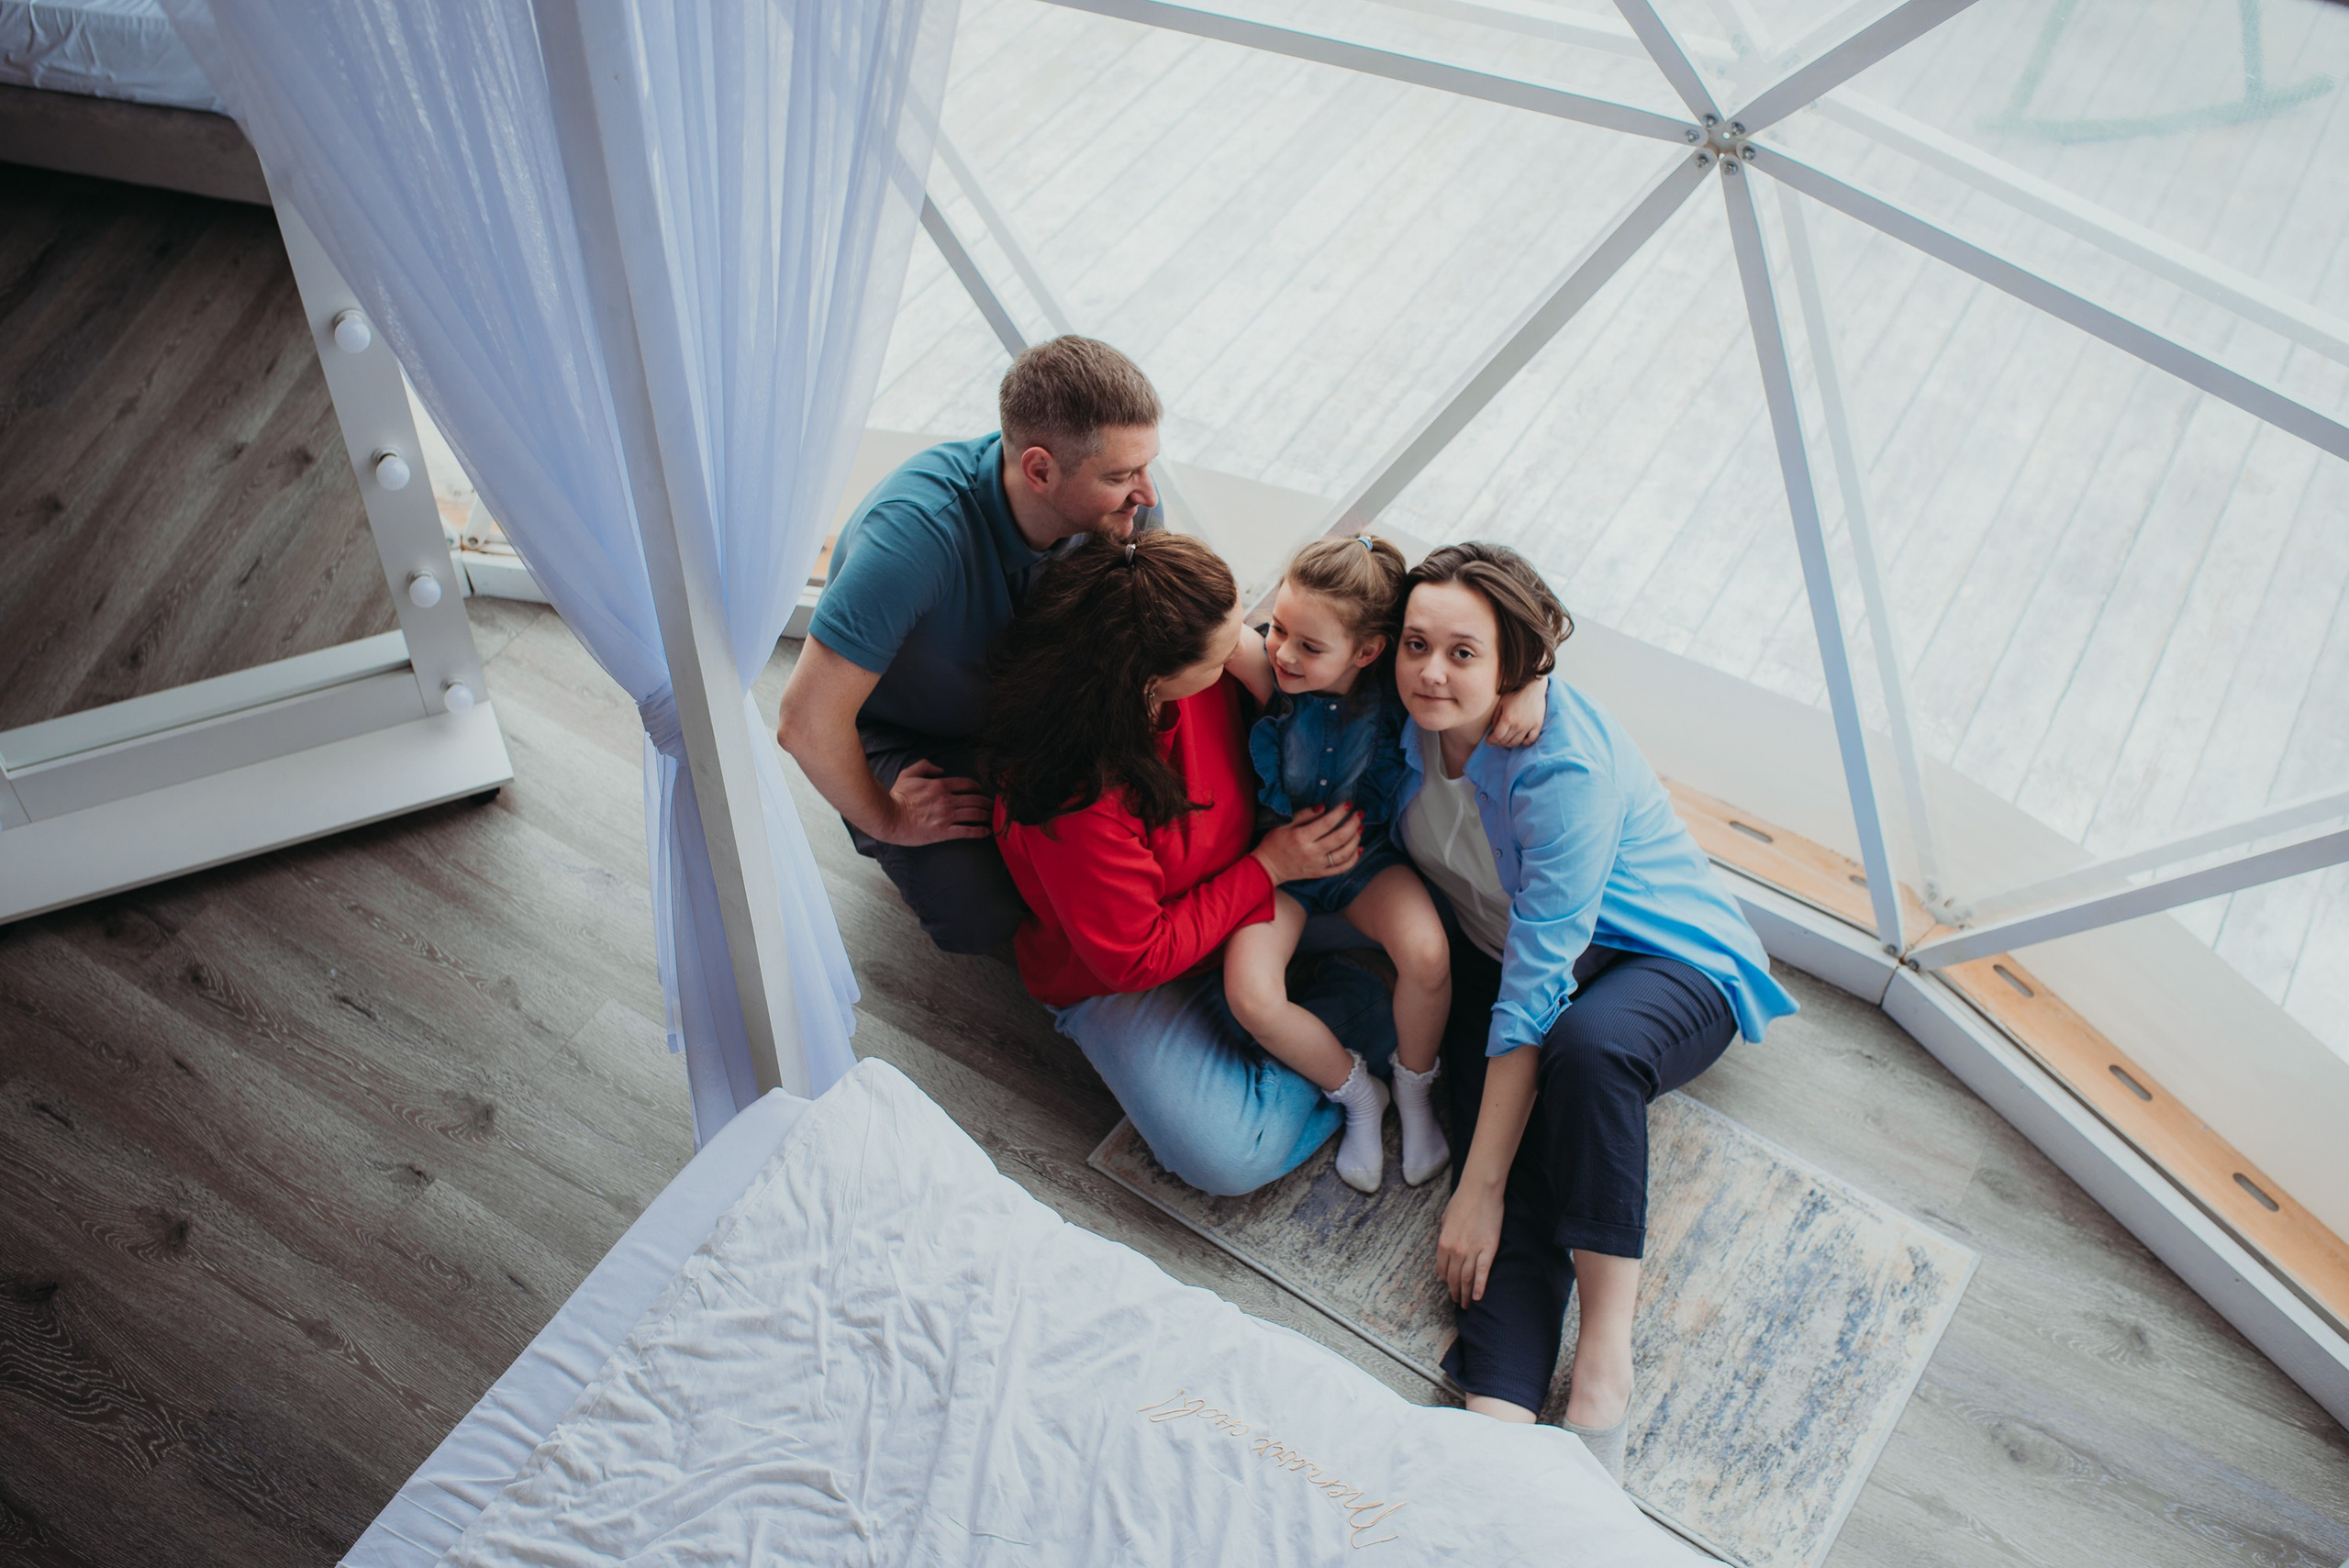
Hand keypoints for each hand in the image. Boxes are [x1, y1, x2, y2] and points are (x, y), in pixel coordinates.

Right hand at [881, 760, 991, 845]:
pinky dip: (980, 831)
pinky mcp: (944, 832)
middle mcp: (947, 800)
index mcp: (940, 785)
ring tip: (994, 817)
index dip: (979, 787)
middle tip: (994, 806)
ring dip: (988, 815)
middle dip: (988, 802)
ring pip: (975, 814)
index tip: (982, 791)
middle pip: (976, 799)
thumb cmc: (897, 796)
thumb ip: (925, 766)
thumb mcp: (908, 774)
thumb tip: (940, 769)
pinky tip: (987, 831)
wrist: (889, 818)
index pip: (968, 784)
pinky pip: (967, 831)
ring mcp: (946, 817)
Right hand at [1250, 804, 1361, 883]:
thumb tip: (1323, 807)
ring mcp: (1317, 865)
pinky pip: (1342, 868)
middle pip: (1339, 838)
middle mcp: (1311, 853)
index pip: (1326, 823)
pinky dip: (1353, 859)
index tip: (1348, 804)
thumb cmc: (1274, 843)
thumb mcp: (1284, 825)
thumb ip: (1304, 815)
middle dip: (1353, 824)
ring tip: (1360, 828)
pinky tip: (1359, 848)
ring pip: (1344, 854)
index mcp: (1301, 838)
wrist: (1268, 868)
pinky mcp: (1320, 874)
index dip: (1340, 812)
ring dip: (1355, 840)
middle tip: (1360, 814)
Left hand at [1437, 1178, 1503, 1307]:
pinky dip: (1480, 1287)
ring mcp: (1472, 1250)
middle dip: (1455, 1292)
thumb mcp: (1446, 1218)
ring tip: (1467, 1304)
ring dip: (1466, 1294)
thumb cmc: (1462, 1200)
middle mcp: (1455, 1250)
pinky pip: (1483, 1272)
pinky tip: (1479, 1297)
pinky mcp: (1488, 1249)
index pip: (1442, 1269)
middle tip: (1458, 1302)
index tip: (1449, 1286)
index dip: (1445, 1280)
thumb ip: (1444, 1234)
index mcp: (1443, 1242)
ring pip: (1467, 1279)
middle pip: (1454, 1277)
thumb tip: (1445, 1246)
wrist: (1481, 1190)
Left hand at [1486, 675, 1547, 747]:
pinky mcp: (1537, 725)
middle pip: (1505, 741)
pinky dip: (1525, 742)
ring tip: (1506, 740)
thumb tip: (1493, 729)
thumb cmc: (1515, 693)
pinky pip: (1531, 740)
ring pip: (1517, 742)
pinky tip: (1521, 739)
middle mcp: (1518, 725)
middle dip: (1498, 742)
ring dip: (1509, 743)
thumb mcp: (1501, 703)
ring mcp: (1528, 726)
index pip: (1497, 736)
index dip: (1491, 741)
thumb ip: (1496, 717)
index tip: (1488, 741)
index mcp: (1507, 719)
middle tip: (1496, 740)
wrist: (1533, 687)